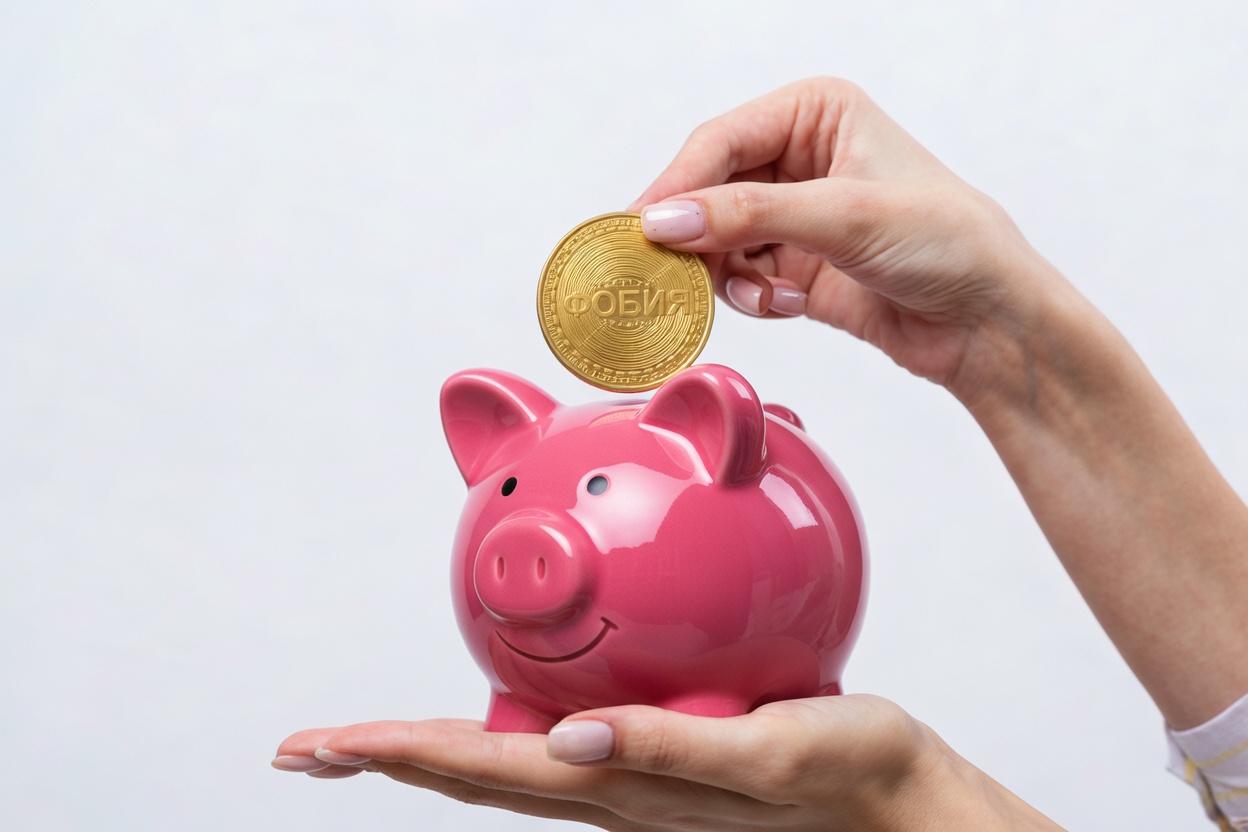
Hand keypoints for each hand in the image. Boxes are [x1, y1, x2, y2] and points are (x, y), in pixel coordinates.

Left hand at [273, 694, 1058, 829]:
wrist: (901, 805)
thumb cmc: (846, 778)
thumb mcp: (769, 753)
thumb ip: (673, 750)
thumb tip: (571, 741)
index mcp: (622, 789)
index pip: (482, 771)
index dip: (396, 755)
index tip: (321, 747)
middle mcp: (611, 793)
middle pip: (472, 776)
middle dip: (386, 760)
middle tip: (311, 750)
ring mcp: (630, 787)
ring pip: (504, 769)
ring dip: (429, 752)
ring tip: (373, 740)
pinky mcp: (662, 766)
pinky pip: (560, 752)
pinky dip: (500, 738)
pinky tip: (502, 720)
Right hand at [631, 76, 1082, 406]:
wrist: (988, 322)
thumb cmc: (948, 243)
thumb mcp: (845, 215)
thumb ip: (748, 215)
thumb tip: (666, 222)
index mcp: (816, 114)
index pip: (720, 142)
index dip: (677, 185)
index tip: (641, 229)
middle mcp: (801, 159)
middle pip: (709, 192)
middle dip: (698, 236)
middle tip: (671, 273)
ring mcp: (797, 216)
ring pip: (718, 241)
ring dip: (730, 274)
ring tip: (765, 292)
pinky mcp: (796, 267)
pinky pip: (741, 279)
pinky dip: (754, 297)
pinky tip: (790, 304)